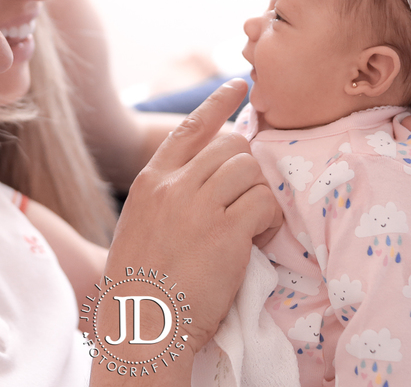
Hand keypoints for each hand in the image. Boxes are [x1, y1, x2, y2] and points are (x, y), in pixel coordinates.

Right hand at [101, 80, 280, 362]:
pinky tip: (259, 239)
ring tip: (252, 225)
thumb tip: (201, 179)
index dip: (218, 103)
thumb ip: (168, 197)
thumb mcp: (140, 225)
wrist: (142, 324)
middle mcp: (173, 185)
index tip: (240, 86)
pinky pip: (263, 203)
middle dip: (248, 167)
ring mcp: (199, 206)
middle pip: (230, 145)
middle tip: (248, 199)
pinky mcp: (226, 231)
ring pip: (250, 169)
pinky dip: (269, 220)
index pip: (190, 128)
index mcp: (151, 181)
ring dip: (259, 195)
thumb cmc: (141, 286)